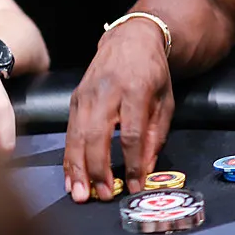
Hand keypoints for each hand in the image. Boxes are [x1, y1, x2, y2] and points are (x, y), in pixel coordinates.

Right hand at [63, 19, 173, 202]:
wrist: (130, 40)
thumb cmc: (152, 72)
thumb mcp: (165, 99)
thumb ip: (156, 133)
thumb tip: (146, 168)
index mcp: (136, 90)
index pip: (131, 133)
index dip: (133, 162)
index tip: (136, 184)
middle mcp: (107, 93)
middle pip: (97, 136)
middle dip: (99, 170)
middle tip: (104, 195)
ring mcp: (86, 95)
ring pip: (77, 137)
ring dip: (77, 169)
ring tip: (81, 194)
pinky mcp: (74, 100)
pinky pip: (69, 134)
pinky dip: (68, 158)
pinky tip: (70, 178)